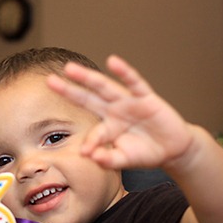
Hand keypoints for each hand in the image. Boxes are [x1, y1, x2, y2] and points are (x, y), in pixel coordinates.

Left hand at [46, 55, 192, 169]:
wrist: (173, 149)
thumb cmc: (145, 152)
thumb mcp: (125, 159)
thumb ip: (108, 160)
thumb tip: (91, 157)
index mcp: (106, 126)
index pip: (93, 132)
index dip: (90, 142)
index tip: (86, 152)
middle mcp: (113, 110)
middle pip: (87, 98)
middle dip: (68, 89)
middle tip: (49, 81)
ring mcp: (128, 102)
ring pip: (104, 87)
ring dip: (88, 77)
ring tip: (70, 69)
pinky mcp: (147, 98)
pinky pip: (134, 82)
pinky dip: (124, 72)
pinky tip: (112, 62)